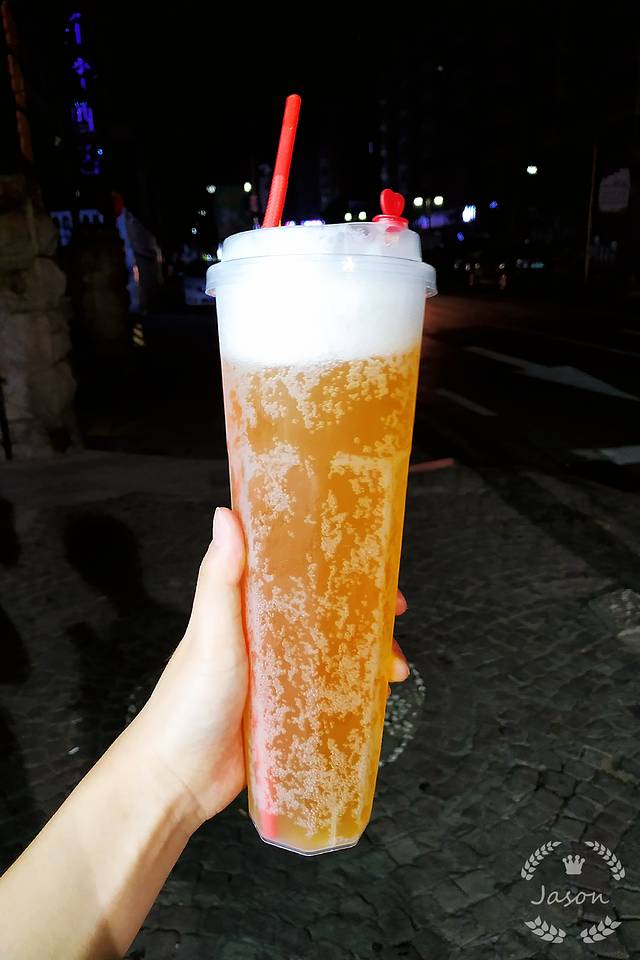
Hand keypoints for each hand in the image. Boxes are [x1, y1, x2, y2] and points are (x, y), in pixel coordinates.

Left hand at [132, 508, 409, 827]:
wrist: (176, 779)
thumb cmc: (187, 701)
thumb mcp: (212, 632)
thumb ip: (221, 577)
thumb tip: (225, 513)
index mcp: (246, 607)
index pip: (294, 568)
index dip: (333, 559)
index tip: (371, 557)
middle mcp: (264, 636)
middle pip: (325, 609)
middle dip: (365, 609)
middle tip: (395, 613)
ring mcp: (277, 674)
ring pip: (335, 650)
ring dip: (370, 653)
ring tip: (395, 669)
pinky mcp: (287, 710)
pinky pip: (330, 691)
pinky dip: (357, 688)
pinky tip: (377, 695)